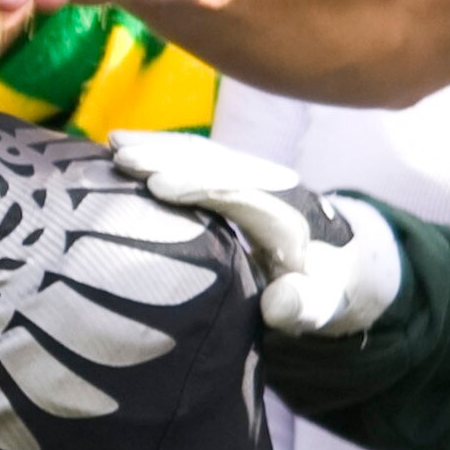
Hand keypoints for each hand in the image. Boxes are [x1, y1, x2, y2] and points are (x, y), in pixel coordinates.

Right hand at [107, 130, 402, 336]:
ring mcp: (253, 175)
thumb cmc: (317, 291)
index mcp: (292, 217)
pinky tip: (123, 145)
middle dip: (170, 157)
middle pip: (219, 163)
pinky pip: (197, 155)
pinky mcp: (235, 175)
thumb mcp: (318, 306)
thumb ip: (304, 305)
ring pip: (205, 152)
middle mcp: (273, 185)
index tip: (157, 186)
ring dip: (159, 146)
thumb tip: (280, 303)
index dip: (201, 187)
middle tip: (122, 159)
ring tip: (114, 144)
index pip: (244, 194)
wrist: (336, 263)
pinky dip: (161, 148)